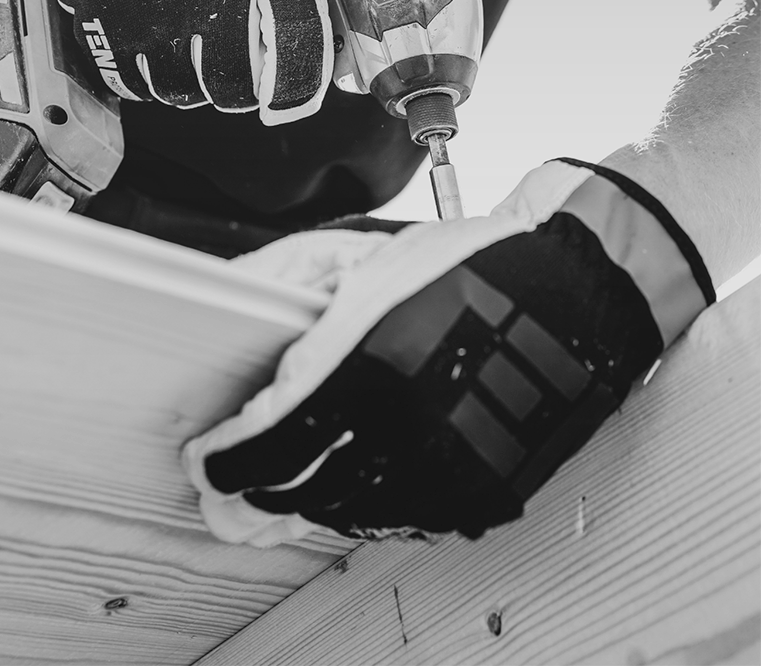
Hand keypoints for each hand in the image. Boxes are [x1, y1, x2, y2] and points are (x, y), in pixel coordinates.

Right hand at [20, 0, 331, 120]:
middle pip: (230, 85)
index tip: (285, 99)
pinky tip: (152, 51)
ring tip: (190, 57)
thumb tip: (324, 45)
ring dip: (189, 85)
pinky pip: (129, 77)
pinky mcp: (102, 17)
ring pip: (178, 89)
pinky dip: (143, 77)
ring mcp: (152, 10)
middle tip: (232, 77)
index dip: (295, 90)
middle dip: (236, 91)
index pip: (294, 49)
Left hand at [183, 160, 713, 545]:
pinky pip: (394, 518)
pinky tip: (341, 486)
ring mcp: (444, 471)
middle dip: (244, 498)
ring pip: (341, 515)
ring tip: (272, 493)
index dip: (223, 459)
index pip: (268, 439)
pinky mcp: (475, 496)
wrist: (573, 297)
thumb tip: (231, 300)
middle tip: (221, 492)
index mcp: (371, 364)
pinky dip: (357, 507)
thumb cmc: (474, 267)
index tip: (204, 459)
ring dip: (297, 506)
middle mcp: (405, 429)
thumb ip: (291, 282)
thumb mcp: (370, 257)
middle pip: (294, 493)